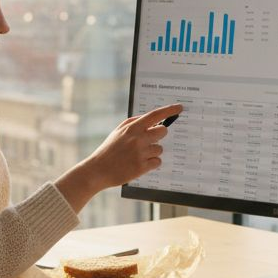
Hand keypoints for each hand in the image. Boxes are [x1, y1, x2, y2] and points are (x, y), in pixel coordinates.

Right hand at [53, 103, 181, 212]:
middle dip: (159, 135)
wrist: (98, 170)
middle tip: (150, 140)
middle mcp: (138, 139)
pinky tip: (139, 164)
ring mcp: (141, 153)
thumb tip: (152, 119)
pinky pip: (157, 162)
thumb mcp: (118, 131)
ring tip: (138, 156)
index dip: (169, 110)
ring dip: (152, 152)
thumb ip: (134, 123)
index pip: (155, 115)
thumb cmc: (109, 149)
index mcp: (132, 128)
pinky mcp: (142, 167)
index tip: (179, 108)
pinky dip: (151, 163)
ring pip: (160, 149)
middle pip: (163, 132)